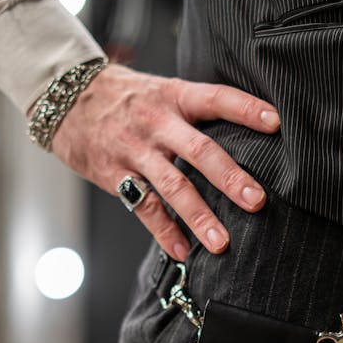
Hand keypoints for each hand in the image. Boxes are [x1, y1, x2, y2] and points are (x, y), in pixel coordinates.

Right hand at [51, 63, 279, 258]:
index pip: (216, 99)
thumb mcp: (161, 91)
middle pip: (199, 151)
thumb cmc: (126, 98)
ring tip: (222, 243)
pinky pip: (144, 208)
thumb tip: (246, 135)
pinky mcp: (116, 175)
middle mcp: (157, 123)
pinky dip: (165, 232)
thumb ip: (195, 111)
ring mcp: (136, 151)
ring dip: (199, 216)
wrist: (65, 100)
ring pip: (172, 186)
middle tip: (257, 201)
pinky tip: (184, 251)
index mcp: (174, 97)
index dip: (246, 109)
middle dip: (229, 177)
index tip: (277, 123)